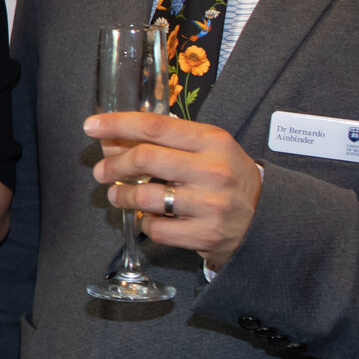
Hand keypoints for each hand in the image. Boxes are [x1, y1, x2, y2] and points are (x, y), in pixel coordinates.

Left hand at [85, 110, 263, 269]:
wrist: (267, 217)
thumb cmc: (230, 177)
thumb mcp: (209, 148)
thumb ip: (167, 140)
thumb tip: (113, 138)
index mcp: (213, 141)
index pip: (155, 125)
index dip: (117, 124)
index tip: (92, 126)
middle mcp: (212, 171)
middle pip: (145, 159)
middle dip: (114, 165)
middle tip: (102, 171)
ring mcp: (209, 205)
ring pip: (145, 197)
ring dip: (121, 196)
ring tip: (117, 195)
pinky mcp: (204, 235)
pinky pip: (156, 228)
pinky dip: (143, 223)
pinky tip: (147, 218)